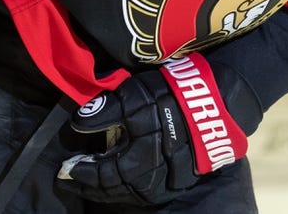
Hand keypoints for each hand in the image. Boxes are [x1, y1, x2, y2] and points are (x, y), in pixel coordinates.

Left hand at [58, 53, 247, 205]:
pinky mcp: (186, 176)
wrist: (222, 100)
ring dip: (113, 187)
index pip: (102, 176)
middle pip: (117, 190)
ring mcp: (172, 181)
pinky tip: (127, 175)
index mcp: (139, 164)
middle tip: (75, 176)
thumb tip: (78, 124)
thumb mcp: (135, 95)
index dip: (82, 172)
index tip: (65, 167)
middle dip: (94, 184)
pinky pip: (151, 187)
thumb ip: (105, 110)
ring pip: (134, 192)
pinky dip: (133, 184)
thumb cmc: (174, 95)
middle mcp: (155, 180)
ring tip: (98, 178)